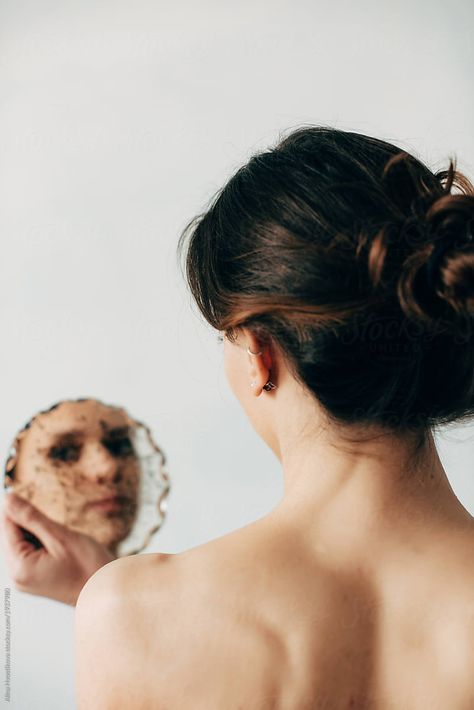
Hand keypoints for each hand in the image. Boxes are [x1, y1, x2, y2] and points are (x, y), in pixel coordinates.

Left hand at [0, 493, 115, 605]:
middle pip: (12, 536)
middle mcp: (17, 576)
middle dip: (31, 524)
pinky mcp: (34, 578)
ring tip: (61, 543)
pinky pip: (31, 552)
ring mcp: (25, 579)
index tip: (28, 498)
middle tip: (55, 530)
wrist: (106, 591)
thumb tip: (8, 499)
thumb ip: (31, 517)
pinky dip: (44, 544)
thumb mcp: (60, 536)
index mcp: (20, 567)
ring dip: (39, 534)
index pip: (6, 527)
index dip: (17, 509)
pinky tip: (60, 549)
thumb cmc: (89, 568)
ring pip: (22, 542)